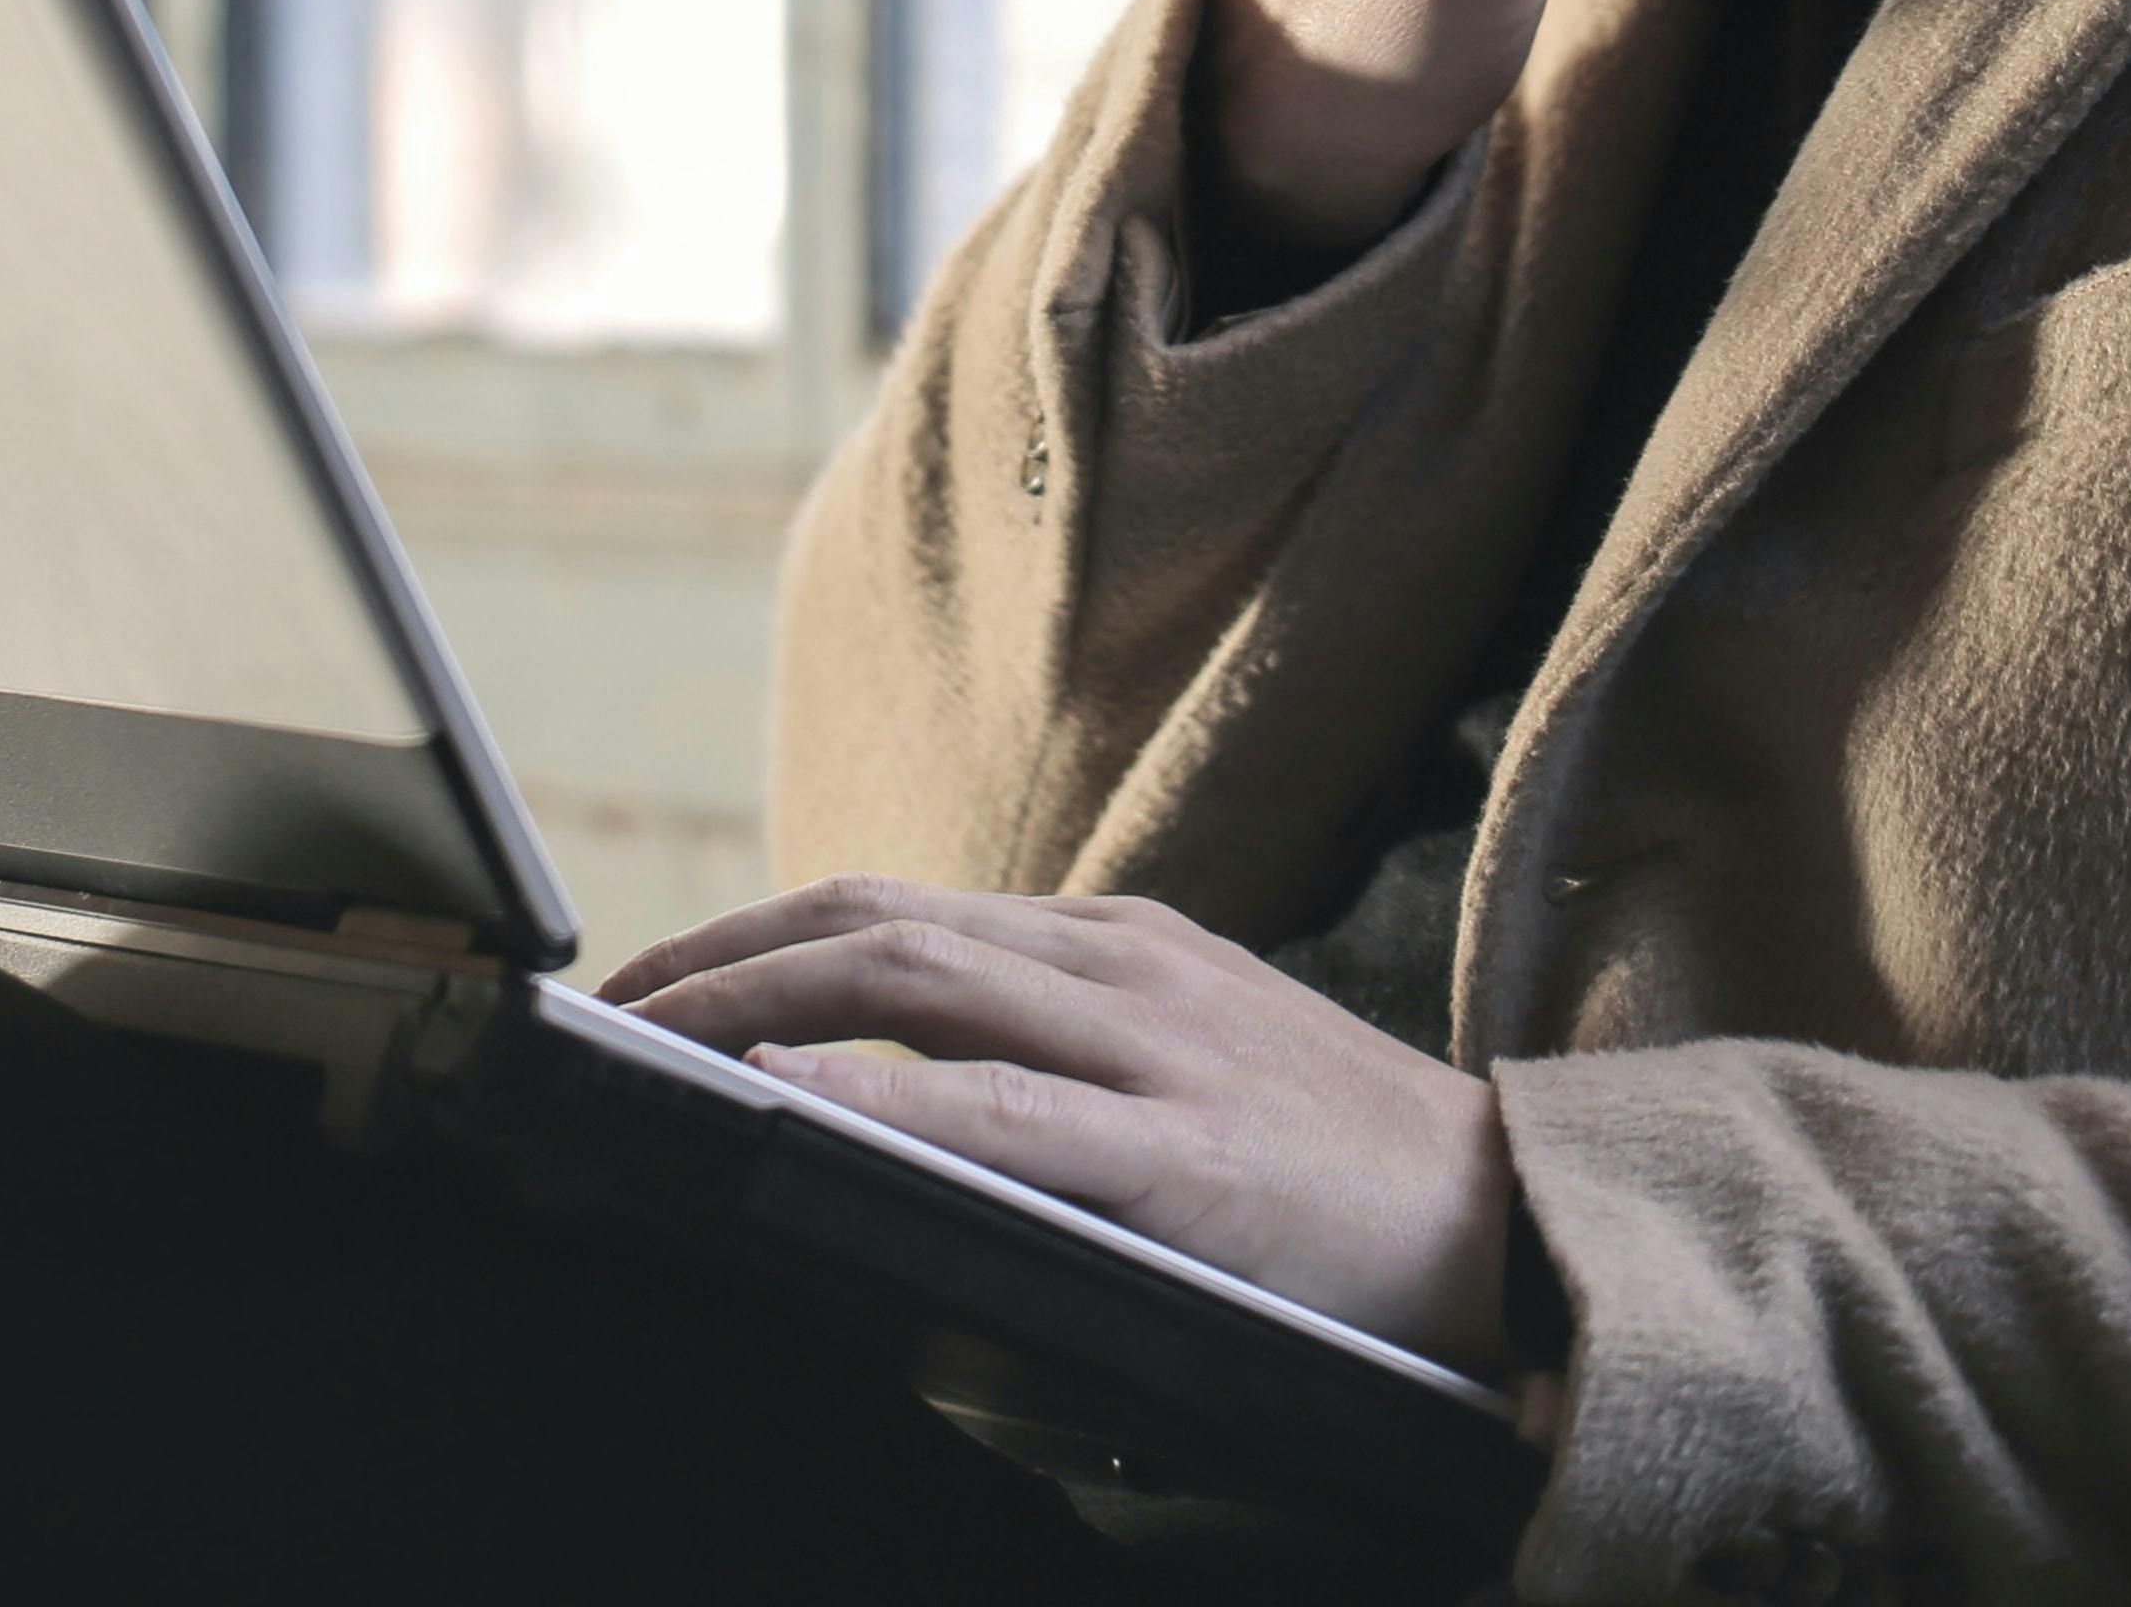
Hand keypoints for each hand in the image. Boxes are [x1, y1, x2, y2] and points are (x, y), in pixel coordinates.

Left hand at [599, 876, 1522, 1373]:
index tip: (653, 979)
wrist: (1525, 1224)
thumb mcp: (1193, 1062)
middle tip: (605, 1014)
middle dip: (720, 957)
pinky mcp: (1191, 1157)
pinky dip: (884, 1098)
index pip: (895, 906)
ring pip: (917, 981)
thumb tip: (898, 1083)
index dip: (755, 930)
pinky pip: (1009, 1113)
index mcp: (1116, 947)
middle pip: (875, 920)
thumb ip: (1062, 1055)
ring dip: (758, 1004)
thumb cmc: (1347, 1168)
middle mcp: (1123, 967)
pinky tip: (792, 1105)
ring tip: (648, 1043)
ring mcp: (1158, 1049)